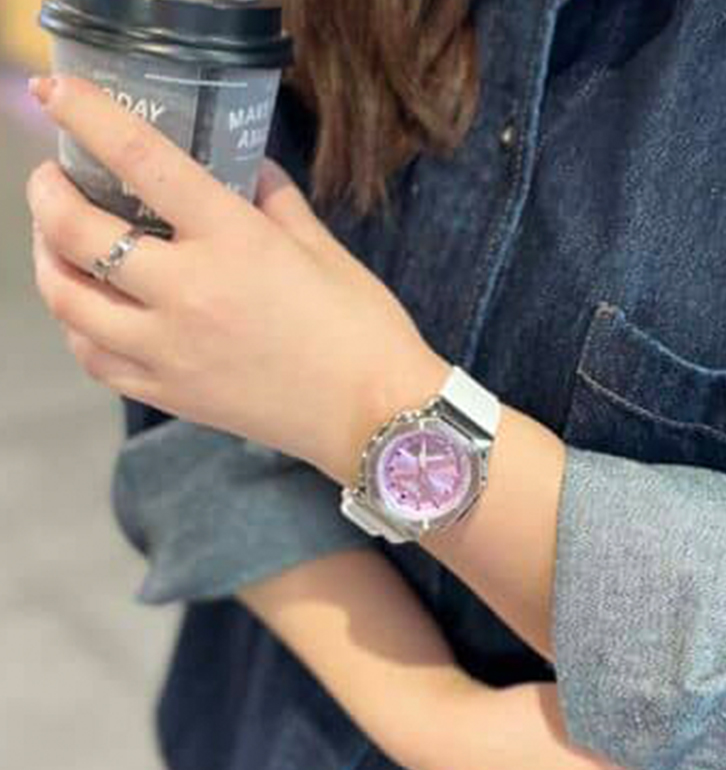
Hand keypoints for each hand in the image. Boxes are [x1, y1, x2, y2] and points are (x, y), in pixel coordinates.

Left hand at [25, 74, 448, 481]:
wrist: (377, 418)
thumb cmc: (364, 334)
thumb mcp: (326, 252)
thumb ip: (276, 202)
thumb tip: (248, 169)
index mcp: (235, 243)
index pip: (143, 162)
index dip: (89, 117)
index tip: (58, 95)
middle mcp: (190, 293)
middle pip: (79, 234)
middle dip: (48, 196)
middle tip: (53, 181)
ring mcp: (172, 351)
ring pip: (70, 303)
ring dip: (51, 265)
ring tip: (60, 248)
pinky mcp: (172, 395)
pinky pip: (96, 360)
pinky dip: (79, 329)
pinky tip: (92, 314)